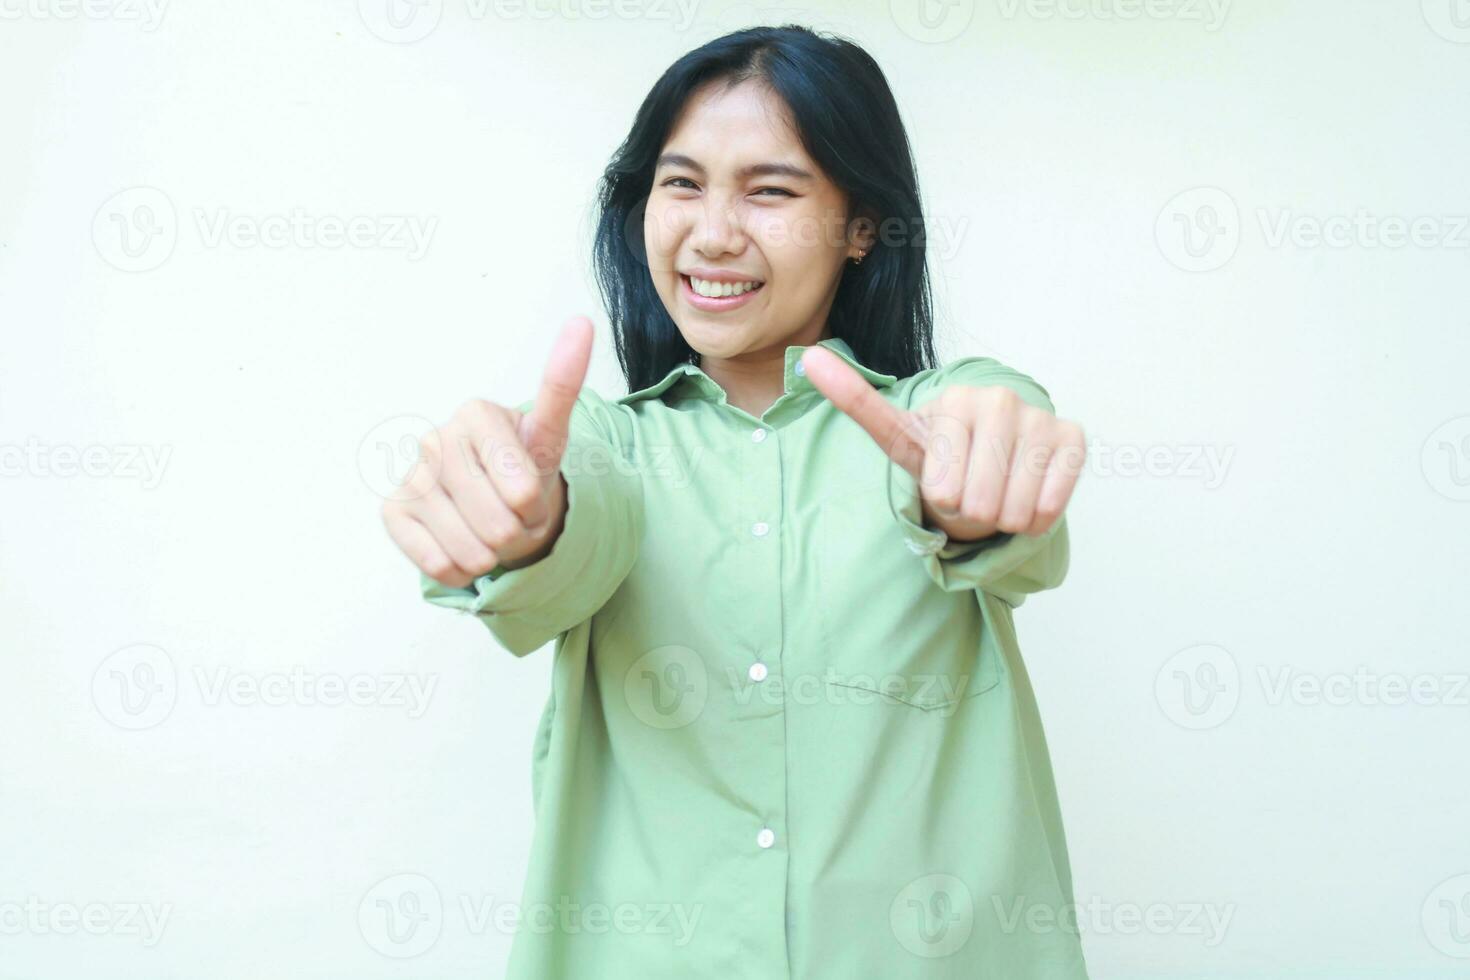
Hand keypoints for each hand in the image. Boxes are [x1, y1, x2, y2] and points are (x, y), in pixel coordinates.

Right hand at [382, 316, 593, 587]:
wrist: (497, 506)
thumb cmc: (523, 470)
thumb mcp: (550, 438)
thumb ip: (562, 387)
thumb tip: (582, 321)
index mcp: (477, 414)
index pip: (522, 488)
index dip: (533, 505)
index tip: (529, 492)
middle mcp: (437, 439)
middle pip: (498, 523)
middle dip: (515, 530)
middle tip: (511, 514)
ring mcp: (411, 476)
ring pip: (471, 548)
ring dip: (491, 553)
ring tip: (488, 528)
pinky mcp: (393, 512)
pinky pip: (441, 564)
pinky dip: (463, 568)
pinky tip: (462, 543)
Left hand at [802, 347, 1084, 542]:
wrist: (994, 462)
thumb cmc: (944, 455)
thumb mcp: (897, 436)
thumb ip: (855, 400)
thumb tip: (807, 358)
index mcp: (953, 399)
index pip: (944, 489)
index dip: (942, 497)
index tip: (943, 476)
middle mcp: (999, 400)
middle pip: (978, 502)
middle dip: (972, 510)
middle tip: (973, 487)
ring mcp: (1040, 416)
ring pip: (1015, 509)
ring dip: (1004, 515)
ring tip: (998, 489)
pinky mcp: (1073, 438)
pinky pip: (1050, 504)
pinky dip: (1036, 516)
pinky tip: (1028, 491)